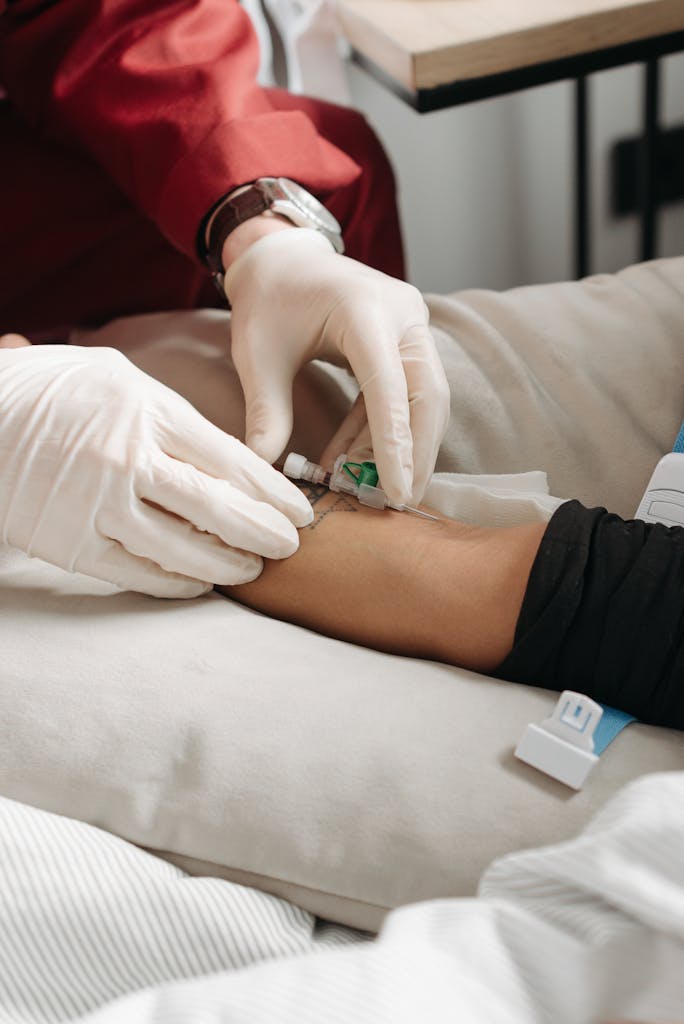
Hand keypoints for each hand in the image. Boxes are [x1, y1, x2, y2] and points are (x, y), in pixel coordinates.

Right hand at [0, 345, 311, 596]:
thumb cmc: (51, 390)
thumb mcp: (117, 378)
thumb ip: (171, 414)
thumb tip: (223, 453)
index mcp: (147, 410)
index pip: (231, 460)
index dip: (272, 492)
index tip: (300, 511)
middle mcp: (128, 458)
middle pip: (216, 506)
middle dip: (264, 532)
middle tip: (292, 548)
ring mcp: (99, 504)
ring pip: (183, 548)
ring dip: (227, 564)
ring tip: (254, 570)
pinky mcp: (71, 544)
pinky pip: (138, 572)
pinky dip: (177, 582)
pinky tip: (202, 584)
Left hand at [224, 228, 449, 505]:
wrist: (282, 260)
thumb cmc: (268, 300)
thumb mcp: (257, 355)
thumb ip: (267, 410)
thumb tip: (263, 467)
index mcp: (365, 310)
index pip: (390, 387)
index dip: (396, 443)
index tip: (398, 491)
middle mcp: (402, 314)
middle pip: (428, 395)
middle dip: (416, 452)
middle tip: (399, 501)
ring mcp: (411, 326)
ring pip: (426, 398)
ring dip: (402, 446)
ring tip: (370, 487)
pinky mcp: (407, 340)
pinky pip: (406, 393)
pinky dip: (383, 430)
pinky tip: (355, 460)